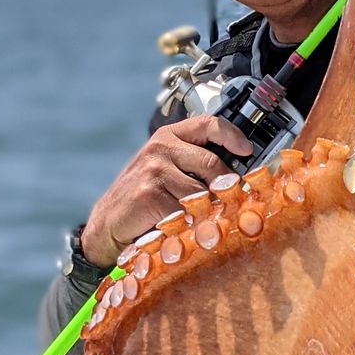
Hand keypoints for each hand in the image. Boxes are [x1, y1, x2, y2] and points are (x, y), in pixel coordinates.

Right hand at [81, 117, 251, 266]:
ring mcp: (155, 169)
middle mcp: (161, 147)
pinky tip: (186, 230)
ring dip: (207, 211)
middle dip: (225, 187)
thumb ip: (195, 167)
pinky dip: (191, 224)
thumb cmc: (144, 197)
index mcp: (169, 136)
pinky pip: (186, 211)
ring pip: (201, 191)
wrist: (107, 222)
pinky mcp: (150, 193)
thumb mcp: (168, 171)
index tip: (246, 149)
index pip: (208, 124)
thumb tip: (236, 180)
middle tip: (231, 204)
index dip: (231, 135)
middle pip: (212, 163)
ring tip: (204, 221)